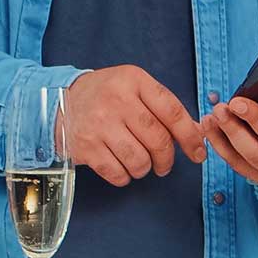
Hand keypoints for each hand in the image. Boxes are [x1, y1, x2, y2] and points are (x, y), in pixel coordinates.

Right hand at [62, 65, 206, 187]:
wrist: (60, 100)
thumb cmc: (106, 96)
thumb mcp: (134, 87)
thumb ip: (163, 107)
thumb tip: (197, 134)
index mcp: (134, 80)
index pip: (172, 111)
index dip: (190, 136)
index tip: (197, 153)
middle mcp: (117, 100)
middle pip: (158, 140)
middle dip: (166, 159)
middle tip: (164, 164)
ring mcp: (99, 124)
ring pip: (139, 160)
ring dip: (145, 169)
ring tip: (140, 163)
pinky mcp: (85, 147)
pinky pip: (117, 173)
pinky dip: (125, 177)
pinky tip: (121, 167)